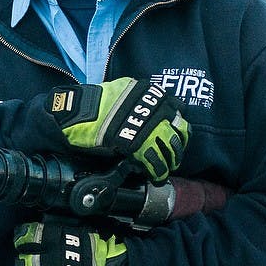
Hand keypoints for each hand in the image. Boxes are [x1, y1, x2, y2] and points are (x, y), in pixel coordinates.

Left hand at [14, 218, 129, 265]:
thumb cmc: (102, 253)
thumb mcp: (81, 233)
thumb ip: (62, 233)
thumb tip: (49, 228)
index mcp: (51, 243)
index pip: (25, 237)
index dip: (21, 238)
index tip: (21, 240)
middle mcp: (44, 264)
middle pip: (23, 264)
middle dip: (23, 263)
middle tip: (27, 264)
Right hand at [45, 77, 190, 181]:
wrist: (85, 114)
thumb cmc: (101, 100)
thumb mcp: (125, 89)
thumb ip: (139, 98)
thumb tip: (146, 105)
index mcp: (154, 96)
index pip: (179, 111)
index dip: (178, 126)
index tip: (177, 134)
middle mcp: (157, 112)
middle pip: (179, 132)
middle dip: (178, 146)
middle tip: (174, 156)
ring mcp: (150, 130)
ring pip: (170, 148)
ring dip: (170, 160)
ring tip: (166, 168)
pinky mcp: (140, 147)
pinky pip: (155, 162)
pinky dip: (158, 171)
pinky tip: (157, 176)